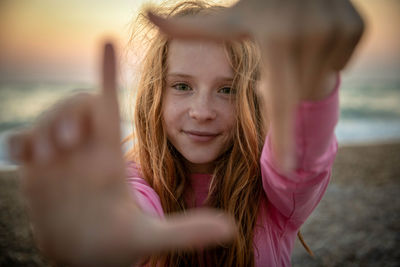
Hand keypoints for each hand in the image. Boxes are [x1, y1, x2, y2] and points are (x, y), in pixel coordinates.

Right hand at [8, 43, 234, 265]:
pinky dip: (22, 142)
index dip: (108, 72)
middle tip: (70, 142)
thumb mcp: (149, 237)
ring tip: (50, 154)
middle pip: (77, 105)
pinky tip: (26, 157)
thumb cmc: (114, 245)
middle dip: (70, 111)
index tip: (107, 40)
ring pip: (50, 119)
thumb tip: (231, 229)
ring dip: (46, 127)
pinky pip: (23, 142)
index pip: (109, 105)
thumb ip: (187, 232)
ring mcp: (59, 158)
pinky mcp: (36, 170)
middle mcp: (85, 150)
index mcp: (111, 156)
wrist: (81, 259)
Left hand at [147, 0, 364, 171]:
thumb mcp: (228, 21)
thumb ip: (190, 30)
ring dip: (304, 70)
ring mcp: (336, 30)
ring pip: (318, 79)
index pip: (279, 102)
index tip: (286, 168)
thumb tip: (146, 16)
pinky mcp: (355, 28)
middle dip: (286, 83)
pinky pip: (338, 64)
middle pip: (298, 93)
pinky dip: (324, 57)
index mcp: (274, 41)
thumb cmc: (257, 8)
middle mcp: (309, 35)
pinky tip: (312, 36)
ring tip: (293, 43)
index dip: (282, 138)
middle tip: (279, 54)